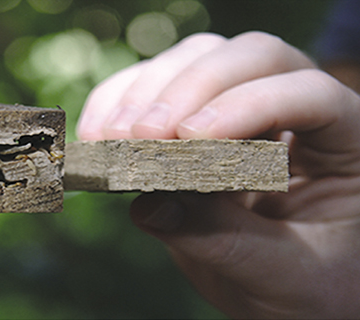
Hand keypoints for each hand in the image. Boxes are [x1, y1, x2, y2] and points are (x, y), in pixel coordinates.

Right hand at [78, 32, 359, 317]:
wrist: (284, 290)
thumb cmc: (304, 284)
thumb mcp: (281, 275)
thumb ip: (227, 242)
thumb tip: (150, 206)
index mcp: (345, 141)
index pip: (308, 93)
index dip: (250, 106)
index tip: (191, 142)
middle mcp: (296, 106)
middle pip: (249, 56)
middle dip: (189, 90)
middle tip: (143, 138)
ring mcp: (240, 102)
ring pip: (196, 58)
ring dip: (145, 93)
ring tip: (112, 142)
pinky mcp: (191, 115)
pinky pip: (153, 84)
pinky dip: (116, 102)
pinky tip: (95, 135)